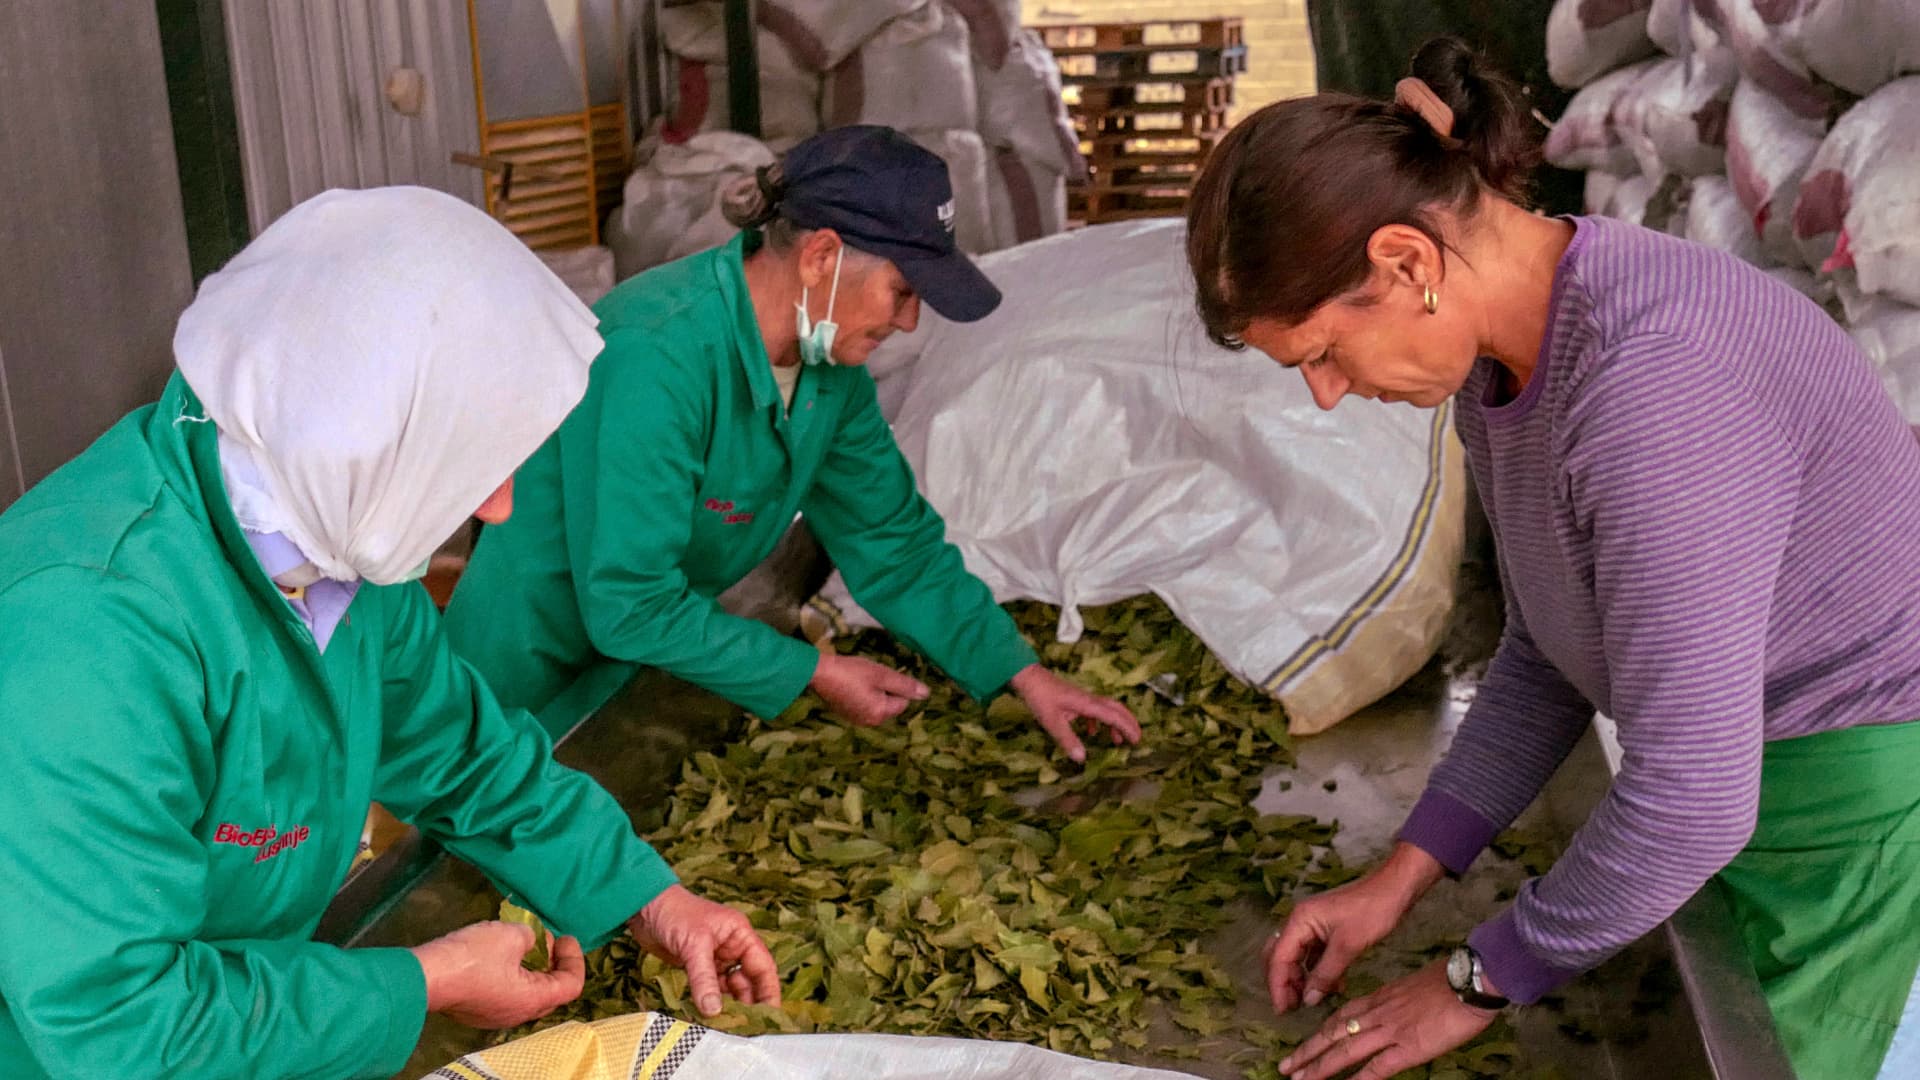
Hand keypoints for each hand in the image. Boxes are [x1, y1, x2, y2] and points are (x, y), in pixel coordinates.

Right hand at [411, 921, 585, 1027]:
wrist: (426, 976)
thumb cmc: (473, 957)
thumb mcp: (511, 935)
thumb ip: (531, 936)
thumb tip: (532, 940)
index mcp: (532, 999)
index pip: (571, 985)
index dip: (574, 959)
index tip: (566, 938)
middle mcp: (517, 1014)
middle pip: (551, 992)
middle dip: (554, 964)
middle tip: (546, 941)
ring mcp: (496, 1015)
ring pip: (527, 993)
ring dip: (531, 968)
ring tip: (524, 943)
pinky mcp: (478, 1011)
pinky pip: (506, 994)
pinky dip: (513, 974)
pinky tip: (501, 955)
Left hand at [628, 884, 780, 1014]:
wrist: (643, 908)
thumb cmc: (675, 914)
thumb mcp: (694, 946)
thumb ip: (704, 979)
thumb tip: (714, 1011)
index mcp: (740, 935)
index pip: (763, 967)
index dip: (769, 991)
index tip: (770, 1016)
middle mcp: (732, 947)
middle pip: (747, 981)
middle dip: (747, 1003)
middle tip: (745, 1029)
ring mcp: (715, 958)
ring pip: (728, 988)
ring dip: (726, 1005)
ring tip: (725, 1027)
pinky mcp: (698, 967)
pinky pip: (710, 989)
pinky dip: (709, 1002)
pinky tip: (707, 1016)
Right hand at [810, 651, 928, 726]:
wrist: (818, 673)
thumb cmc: (852, 671)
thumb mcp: (881, 674)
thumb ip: (905, 685)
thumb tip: (927, 694)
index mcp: (881, 713)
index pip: (903, 702)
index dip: (896, 685)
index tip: (882, 674)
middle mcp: (870, 722)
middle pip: (890, 705)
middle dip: (885, 689)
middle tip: (871, 675)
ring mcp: (856, 720)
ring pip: (877, 704)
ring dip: (874, 691)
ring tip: (861, 678)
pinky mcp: (846, 714)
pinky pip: (864, 705)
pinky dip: (862, 695)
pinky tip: (852, 683)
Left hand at [1008, 664, 1142, 762]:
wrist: (1028, 678)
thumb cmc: (1039, 697)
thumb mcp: (1052, 721)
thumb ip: (1067, 740)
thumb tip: (1082, 758)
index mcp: (1087, 704)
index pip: (1114, 716)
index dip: (1127, 728)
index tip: (1137, 741)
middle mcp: (1089, 700)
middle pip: (1116, 709)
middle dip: (1128, 723)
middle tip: (1136, 739)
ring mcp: (1082, 698)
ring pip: (1106, 709)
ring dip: (1114, 723)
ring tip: (1117, 740)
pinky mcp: (1074, 699)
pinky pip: (1093, 710)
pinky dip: (1098, 722)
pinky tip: (1091, 733)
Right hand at [1268, 842, 1442, 1010]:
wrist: (1394, 889)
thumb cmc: (1371, 911)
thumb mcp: (1348, 946)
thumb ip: (1325, 974)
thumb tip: (1308, 1000)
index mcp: (1300, 920)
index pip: (1278, 957)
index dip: (1278, 985)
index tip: (1283, 1010)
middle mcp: (1300, 921)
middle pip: (1280, 956)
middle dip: (1284, 982)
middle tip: (1291, 1008)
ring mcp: (1313, 925)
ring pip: (1297, 957)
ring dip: (1302, 979)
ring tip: (1312, 1001)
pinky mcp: (1326, 930)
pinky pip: (1314, 955)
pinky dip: (1318, 971)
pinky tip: (1332, 987)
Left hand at [1278, 959, 1496, 1078]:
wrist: (1467, 980)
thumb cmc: (1448, 980)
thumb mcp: (1411, 986)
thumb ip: (1395, 1001)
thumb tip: (1390, 1012)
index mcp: (1378, 998)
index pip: (1341, 1015)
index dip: (1320, 1030)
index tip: (1305, 1042)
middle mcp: (1377, 1015)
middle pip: (1334, 1034)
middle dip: (1308, 1051)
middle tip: (1286, 1066)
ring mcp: (1390, 1032)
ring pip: (1346, 1051)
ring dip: (1321, 1067)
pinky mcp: (1408, 1049)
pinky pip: (1377, 1068)